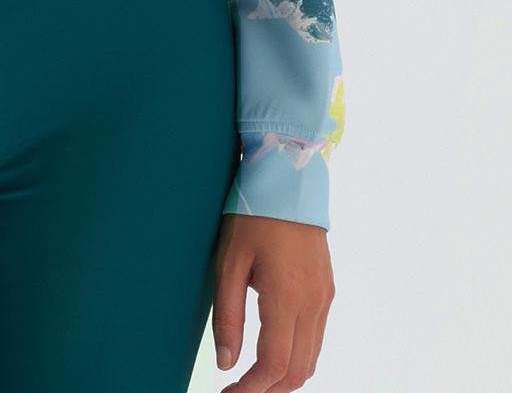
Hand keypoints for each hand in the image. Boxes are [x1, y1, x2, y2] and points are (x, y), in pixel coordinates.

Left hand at [212, 213, 334, 389]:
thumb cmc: (252, 217)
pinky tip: (273, 353)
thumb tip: (225, 364)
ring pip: (311, 360)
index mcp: (286, 297)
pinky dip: (297, 357)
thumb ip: (227, 316)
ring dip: (284, 377)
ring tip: (252, 378)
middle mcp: (313, 304)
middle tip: (238, 390)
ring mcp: (325, 298)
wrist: (289, 181)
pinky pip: (316, 338)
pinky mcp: (328, 291)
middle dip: (268, 390)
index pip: (274, 366)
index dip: (252, 389)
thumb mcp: (229, 263)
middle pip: (297, 372)